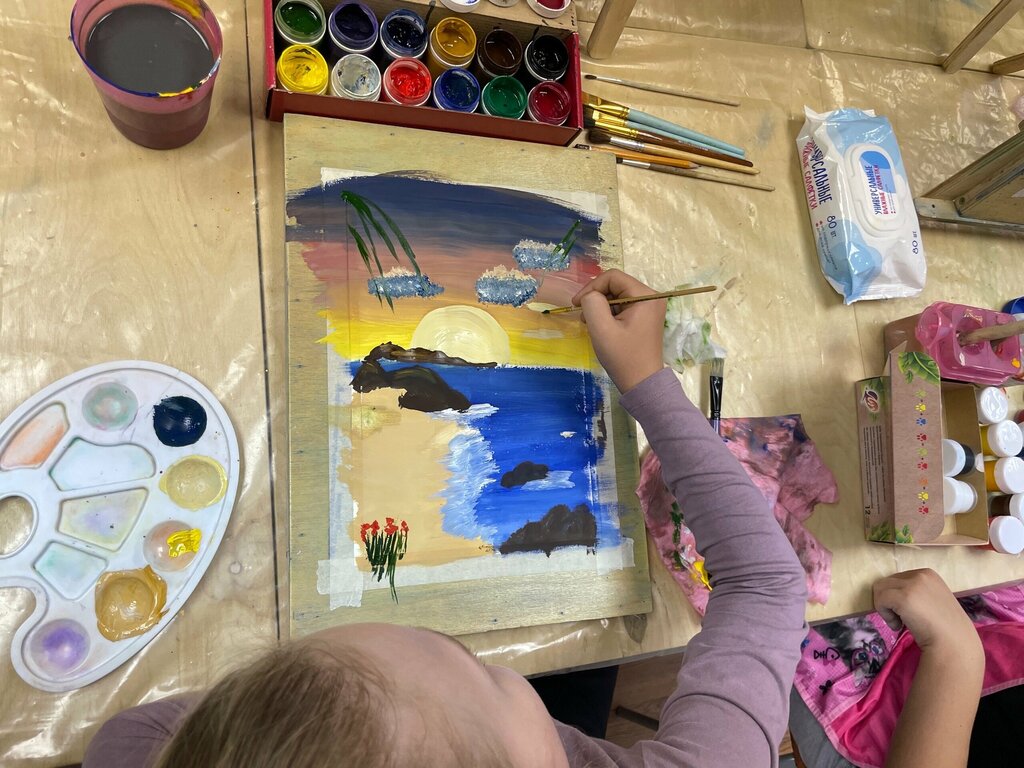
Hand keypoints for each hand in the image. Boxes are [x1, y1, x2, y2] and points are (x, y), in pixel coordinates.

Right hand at [573, 269, 664, 393]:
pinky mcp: (644, 318)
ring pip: (617, 296)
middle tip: (583, 317)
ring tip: (591, 325)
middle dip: (596, 298)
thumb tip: (590, 296)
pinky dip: (608, 314)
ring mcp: (649, 308)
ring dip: (600, 307)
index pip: (612, 277)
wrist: (641, 384)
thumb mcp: (602, 329)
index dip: (591, 287)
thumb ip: (592, 303)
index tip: (576, 304)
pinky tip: (601, 328)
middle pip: (615, 285)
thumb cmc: (623, 357)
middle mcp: (651, 297)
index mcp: (645, 296)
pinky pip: (622, 307)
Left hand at [872, 569, 981, 660]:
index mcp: (928, 574)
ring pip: (879, 590)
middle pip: (886, 583)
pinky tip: (898, 626)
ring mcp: (912, 584)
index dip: (897, 597)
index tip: (909, 612)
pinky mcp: (903, 597)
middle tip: (903, 619)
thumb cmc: (943, 627)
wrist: (953, 643)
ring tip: (901, 622)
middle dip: (890, 601)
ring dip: (886, 608)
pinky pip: (879, 600)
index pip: (897, 579)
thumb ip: (915, 591)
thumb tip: (890, 594)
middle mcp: (920, 574)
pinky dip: (885, 615)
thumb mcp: (931, 599)